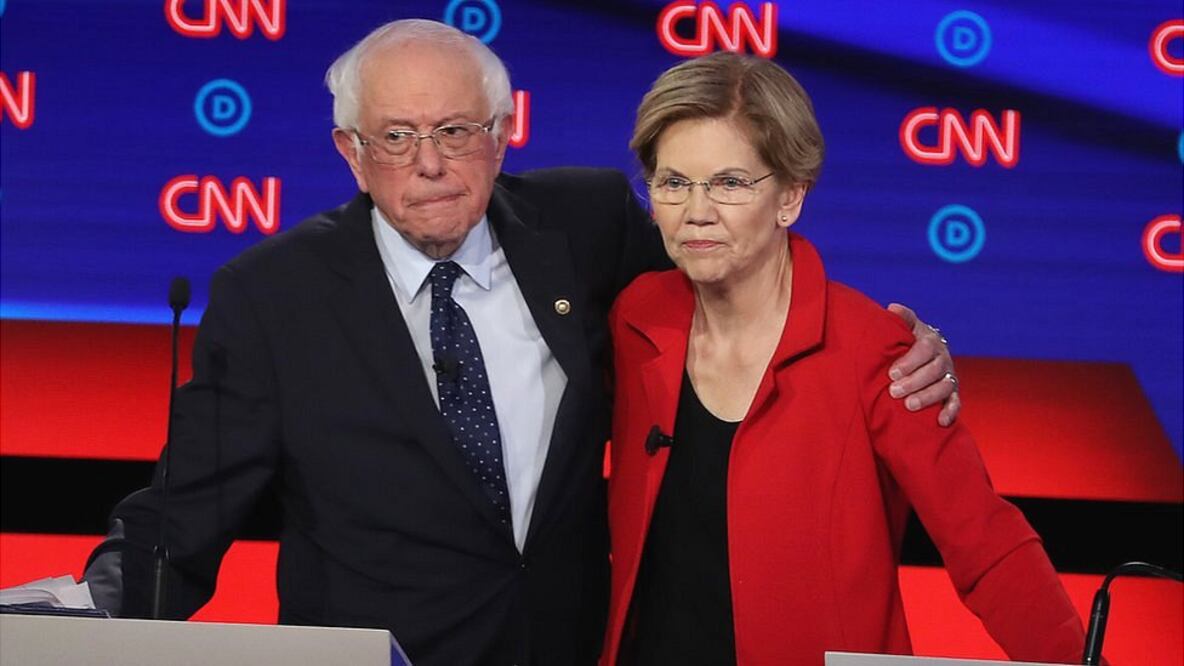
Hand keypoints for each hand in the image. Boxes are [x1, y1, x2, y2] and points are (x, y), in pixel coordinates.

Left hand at [886, 303, 959, 426]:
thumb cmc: (908, 342)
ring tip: (910, 406)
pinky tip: (940, 422)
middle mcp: (944, 359)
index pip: (925, 349)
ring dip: (928, 397)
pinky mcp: (952, 394)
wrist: (923, 356)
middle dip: (914, 381)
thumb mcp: (907, 329)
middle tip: (894, 391)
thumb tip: (892, 308)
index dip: (910, 361)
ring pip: (945, 387)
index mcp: (932, 341)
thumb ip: (902, 319)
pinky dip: (950, 412)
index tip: (891, 372)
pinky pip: (956, 403)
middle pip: (935, 370)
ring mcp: (950, 377)